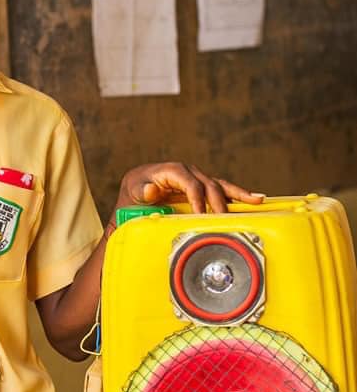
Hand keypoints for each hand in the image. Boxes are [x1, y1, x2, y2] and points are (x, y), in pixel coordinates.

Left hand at [110, 162, 263, 225]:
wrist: (136, 192)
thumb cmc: (135, 191)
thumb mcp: (134, 190)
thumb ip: (142, 190)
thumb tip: (152, 188)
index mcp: (172, 171)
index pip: (191, 183)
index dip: (198, 199)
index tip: (202, 215)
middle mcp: (188, 173)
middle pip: (209, 186)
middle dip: (219, 203)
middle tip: (225, 221)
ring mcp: (196, 180)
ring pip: (220, 186)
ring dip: (238, 194)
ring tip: (256, 199)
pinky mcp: (201, 189)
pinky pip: (221, 191)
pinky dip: (237, 196)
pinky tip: (254, 199)